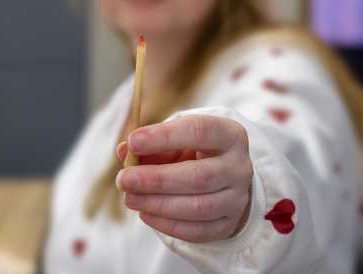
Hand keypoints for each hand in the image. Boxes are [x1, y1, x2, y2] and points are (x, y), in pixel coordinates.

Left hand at [115, 114, 252, 242]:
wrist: (223, 178)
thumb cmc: (192, 152)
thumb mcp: (175, 139)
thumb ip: (151, 143)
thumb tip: (124, 151)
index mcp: (229, 135)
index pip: (200, 131)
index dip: (164, 137)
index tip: (133, 141)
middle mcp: (238, 167)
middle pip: (199, 176)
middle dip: (156, 179)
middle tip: (124, 179)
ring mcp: (237, 199)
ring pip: (198, 207)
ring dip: (158, 204)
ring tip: (130, 198)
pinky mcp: (228, 224)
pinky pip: (197, 231)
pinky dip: (167, 224)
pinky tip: (145, 214)